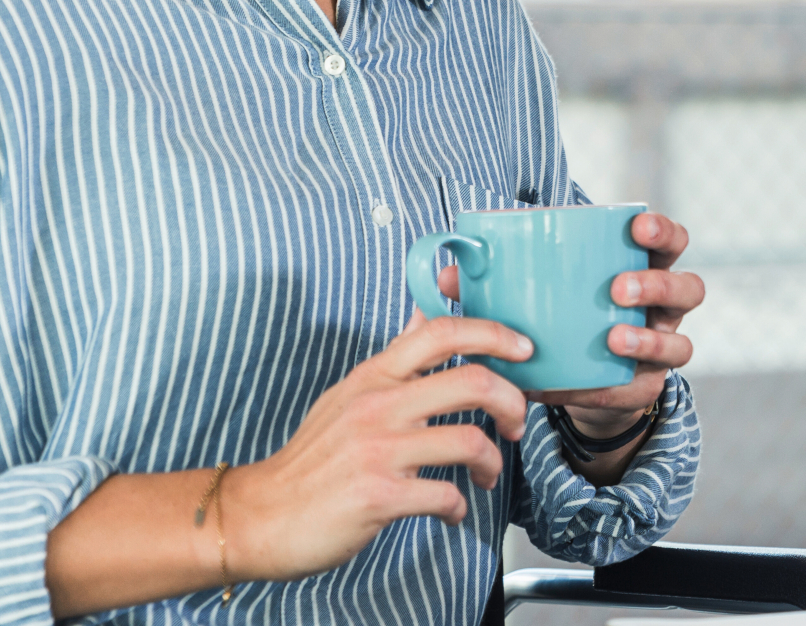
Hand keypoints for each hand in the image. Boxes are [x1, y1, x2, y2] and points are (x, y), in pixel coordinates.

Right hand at [222, 315, 532, 581]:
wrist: (257, 516)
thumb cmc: (310, 460)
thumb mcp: (348, 395)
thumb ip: (394, 360)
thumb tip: (425, 313)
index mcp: (374, 377)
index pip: (441, 332)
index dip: (494, 333)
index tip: (525, 349)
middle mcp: (378, 406)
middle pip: (472, 381)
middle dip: (513, 402)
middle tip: (517, 422)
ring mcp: (377, 450)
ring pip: (469, 440)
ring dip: (493, 462)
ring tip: (488, 475)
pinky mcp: (377, 495)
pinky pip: (445, 495)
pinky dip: (459, 506)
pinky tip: (451, 510)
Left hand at [439, 211, 704, 436]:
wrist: (573, 379)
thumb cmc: (557, 320)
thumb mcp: (538, 297)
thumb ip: (499, 284)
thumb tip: (447, 274)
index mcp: (641, 269)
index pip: (670, 242)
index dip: (662, 231)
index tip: (636, 227)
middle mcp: (662, 309)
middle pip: (688, 288)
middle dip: (657, 285)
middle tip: (618, 288)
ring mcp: (660, 350)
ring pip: (683, 343)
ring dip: (649, 339)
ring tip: (615, 339)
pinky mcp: (645, 388)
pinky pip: (646, 388)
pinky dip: (617, 385)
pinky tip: (590, 384)